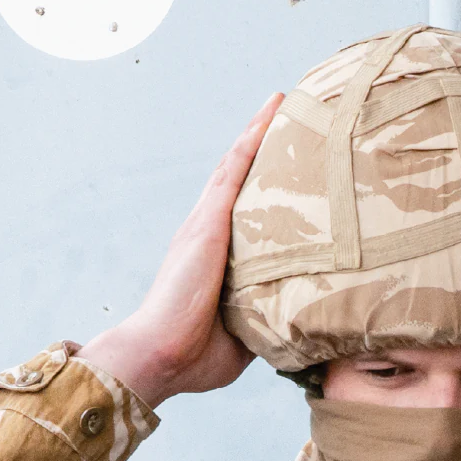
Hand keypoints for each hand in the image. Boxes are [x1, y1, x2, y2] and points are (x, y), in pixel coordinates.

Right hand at [78, 92, 284, 407]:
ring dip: (260, 133)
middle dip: (263, 151)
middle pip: (241, 181)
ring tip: (285, 102)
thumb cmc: (195, 356)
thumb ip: (267, 322)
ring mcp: (205, 224)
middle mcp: (207, 234)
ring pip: (238, 166)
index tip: (288, 169)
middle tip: (292, 120)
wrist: (162, 358)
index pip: (245, 216)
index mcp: (215, 260)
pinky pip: (234, 170)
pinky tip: (273, 111)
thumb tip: (298, 324)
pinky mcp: (207, 223)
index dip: (264, 189)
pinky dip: (253, 139)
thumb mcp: (245, 338)